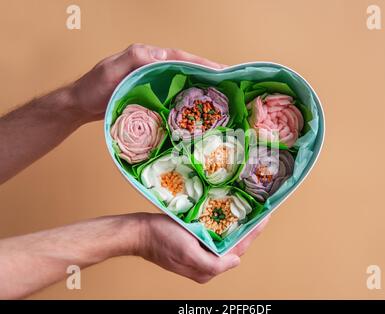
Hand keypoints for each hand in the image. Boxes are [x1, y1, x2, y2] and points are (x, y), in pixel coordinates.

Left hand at [71, 44, 225, 122]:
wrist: (81, 106)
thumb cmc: (94, 87)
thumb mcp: (111, 70)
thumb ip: (135, 59)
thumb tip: (162, 56)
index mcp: (148, 57)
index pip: (182, 58)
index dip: (203, 64)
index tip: (222, 71)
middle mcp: (154, 67)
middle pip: (187, 69)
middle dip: (209, 75)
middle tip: (230, 86)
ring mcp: (154, 82)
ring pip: (183, 83)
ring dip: (202, 89)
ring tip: (221, 99)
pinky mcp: (152, 96)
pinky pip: (174, 96)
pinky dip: (188, 101)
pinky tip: (198, 111)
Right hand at [136, 213, 268, 283]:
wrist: (139, 232)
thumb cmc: (161, 240)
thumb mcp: (188, 253)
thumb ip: (213, 263)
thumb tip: (236, 261)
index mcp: (208, 269)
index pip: (237, 250)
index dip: (252, 234)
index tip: (264, 218)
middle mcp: (206, 262)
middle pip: (232, 244)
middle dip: (246, 229)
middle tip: (260, 211)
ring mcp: (199, 251)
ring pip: (224, 238)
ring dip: (235, 224)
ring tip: (249, 211)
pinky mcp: (193, 241)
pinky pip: (212, 232)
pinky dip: (222, 223)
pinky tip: (228, 211)